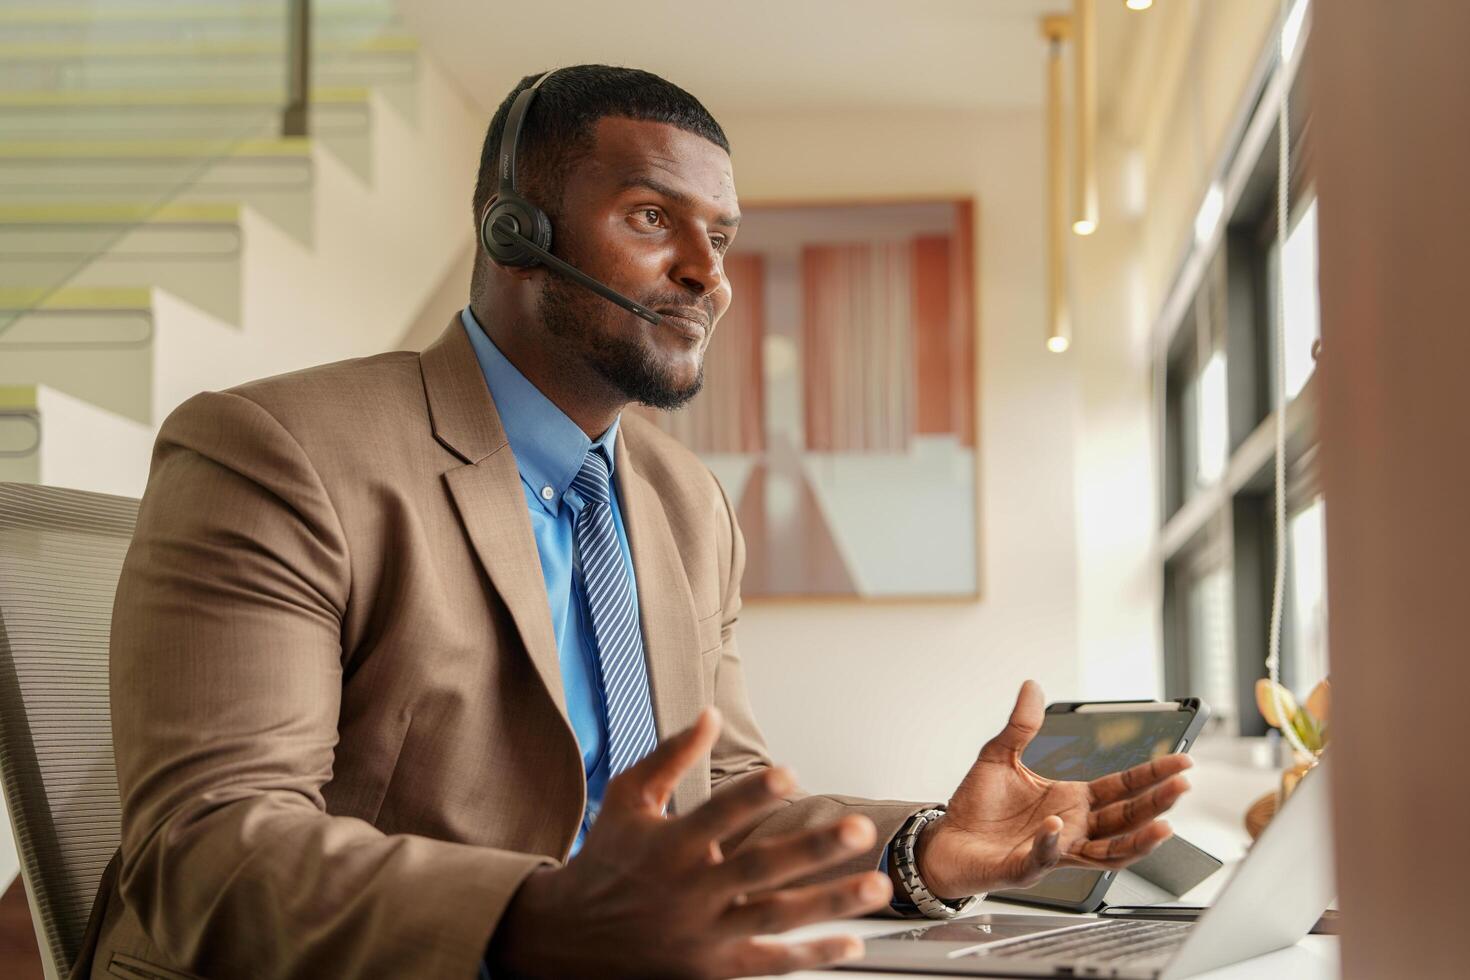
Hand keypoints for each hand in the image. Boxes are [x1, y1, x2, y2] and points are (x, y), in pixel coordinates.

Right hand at [487, 707, 893, 978]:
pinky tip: (851, 939)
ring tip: (878, 883)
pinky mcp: (713, 966)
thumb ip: (671, 755)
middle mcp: (690, 890)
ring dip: (831, 901)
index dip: (752, 795)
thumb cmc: (605, 857)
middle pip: (760, 869)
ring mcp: (704, 932)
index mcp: (670, 845)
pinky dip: (812, 954)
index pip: (717, 815)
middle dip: (812, 850)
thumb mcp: (628, 797)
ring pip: (776, 917)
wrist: (568, 937)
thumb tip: (712, 714)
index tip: (789, 773)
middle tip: (859, 830)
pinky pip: (770, 962)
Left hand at [915, 681, 1192, 898]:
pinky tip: (1058, 827)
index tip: (1182, 761)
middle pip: (1126, 819)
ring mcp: (1054, 851)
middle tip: (1182, 786)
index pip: (1122, 788)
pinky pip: (1045, 859)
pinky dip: (1052, 844)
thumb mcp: (1000, 755)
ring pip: (1107, 854)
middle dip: (1157, 804)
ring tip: (1161, 827)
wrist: (946, 840)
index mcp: (1072, 800)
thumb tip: (1031, 687)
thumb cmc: (977, 806)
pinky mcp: (1025, 868)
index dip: (1152, 776)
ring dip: (1135, 842)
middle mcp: (1073, 828)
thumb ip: (1021, 725)